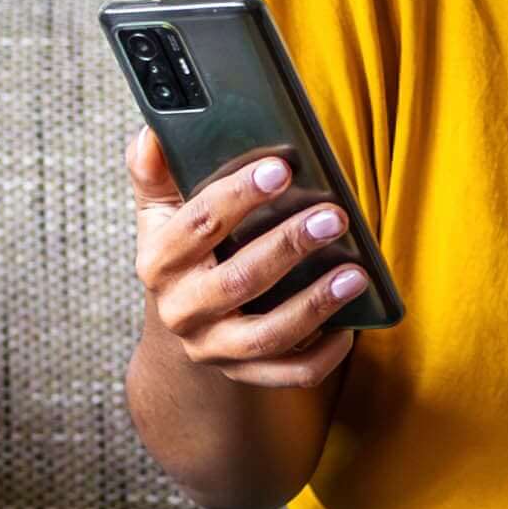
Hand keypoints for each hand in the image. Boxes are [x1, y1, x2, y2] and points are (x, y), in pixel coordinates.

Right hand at [129, 127, 363, 391]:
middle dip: (289, 246)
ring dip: (315, 303)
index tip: (281, 169)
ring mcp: (214, 348)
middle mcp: (182, 310)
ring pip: (268, 335)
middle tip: (335, 216)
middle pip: (239, 280)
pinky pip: (289, 374)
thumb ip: (154, 171)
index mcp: (158, 262)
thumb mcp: (161, 212)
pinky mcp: (244, 375)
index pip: (198, 225)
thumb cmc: (185, 250)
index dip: (239, 196)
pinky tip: (350, 328)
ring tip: (356, 274)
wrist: (182, 323)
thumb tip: (151, 133)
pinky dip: (323, 355)